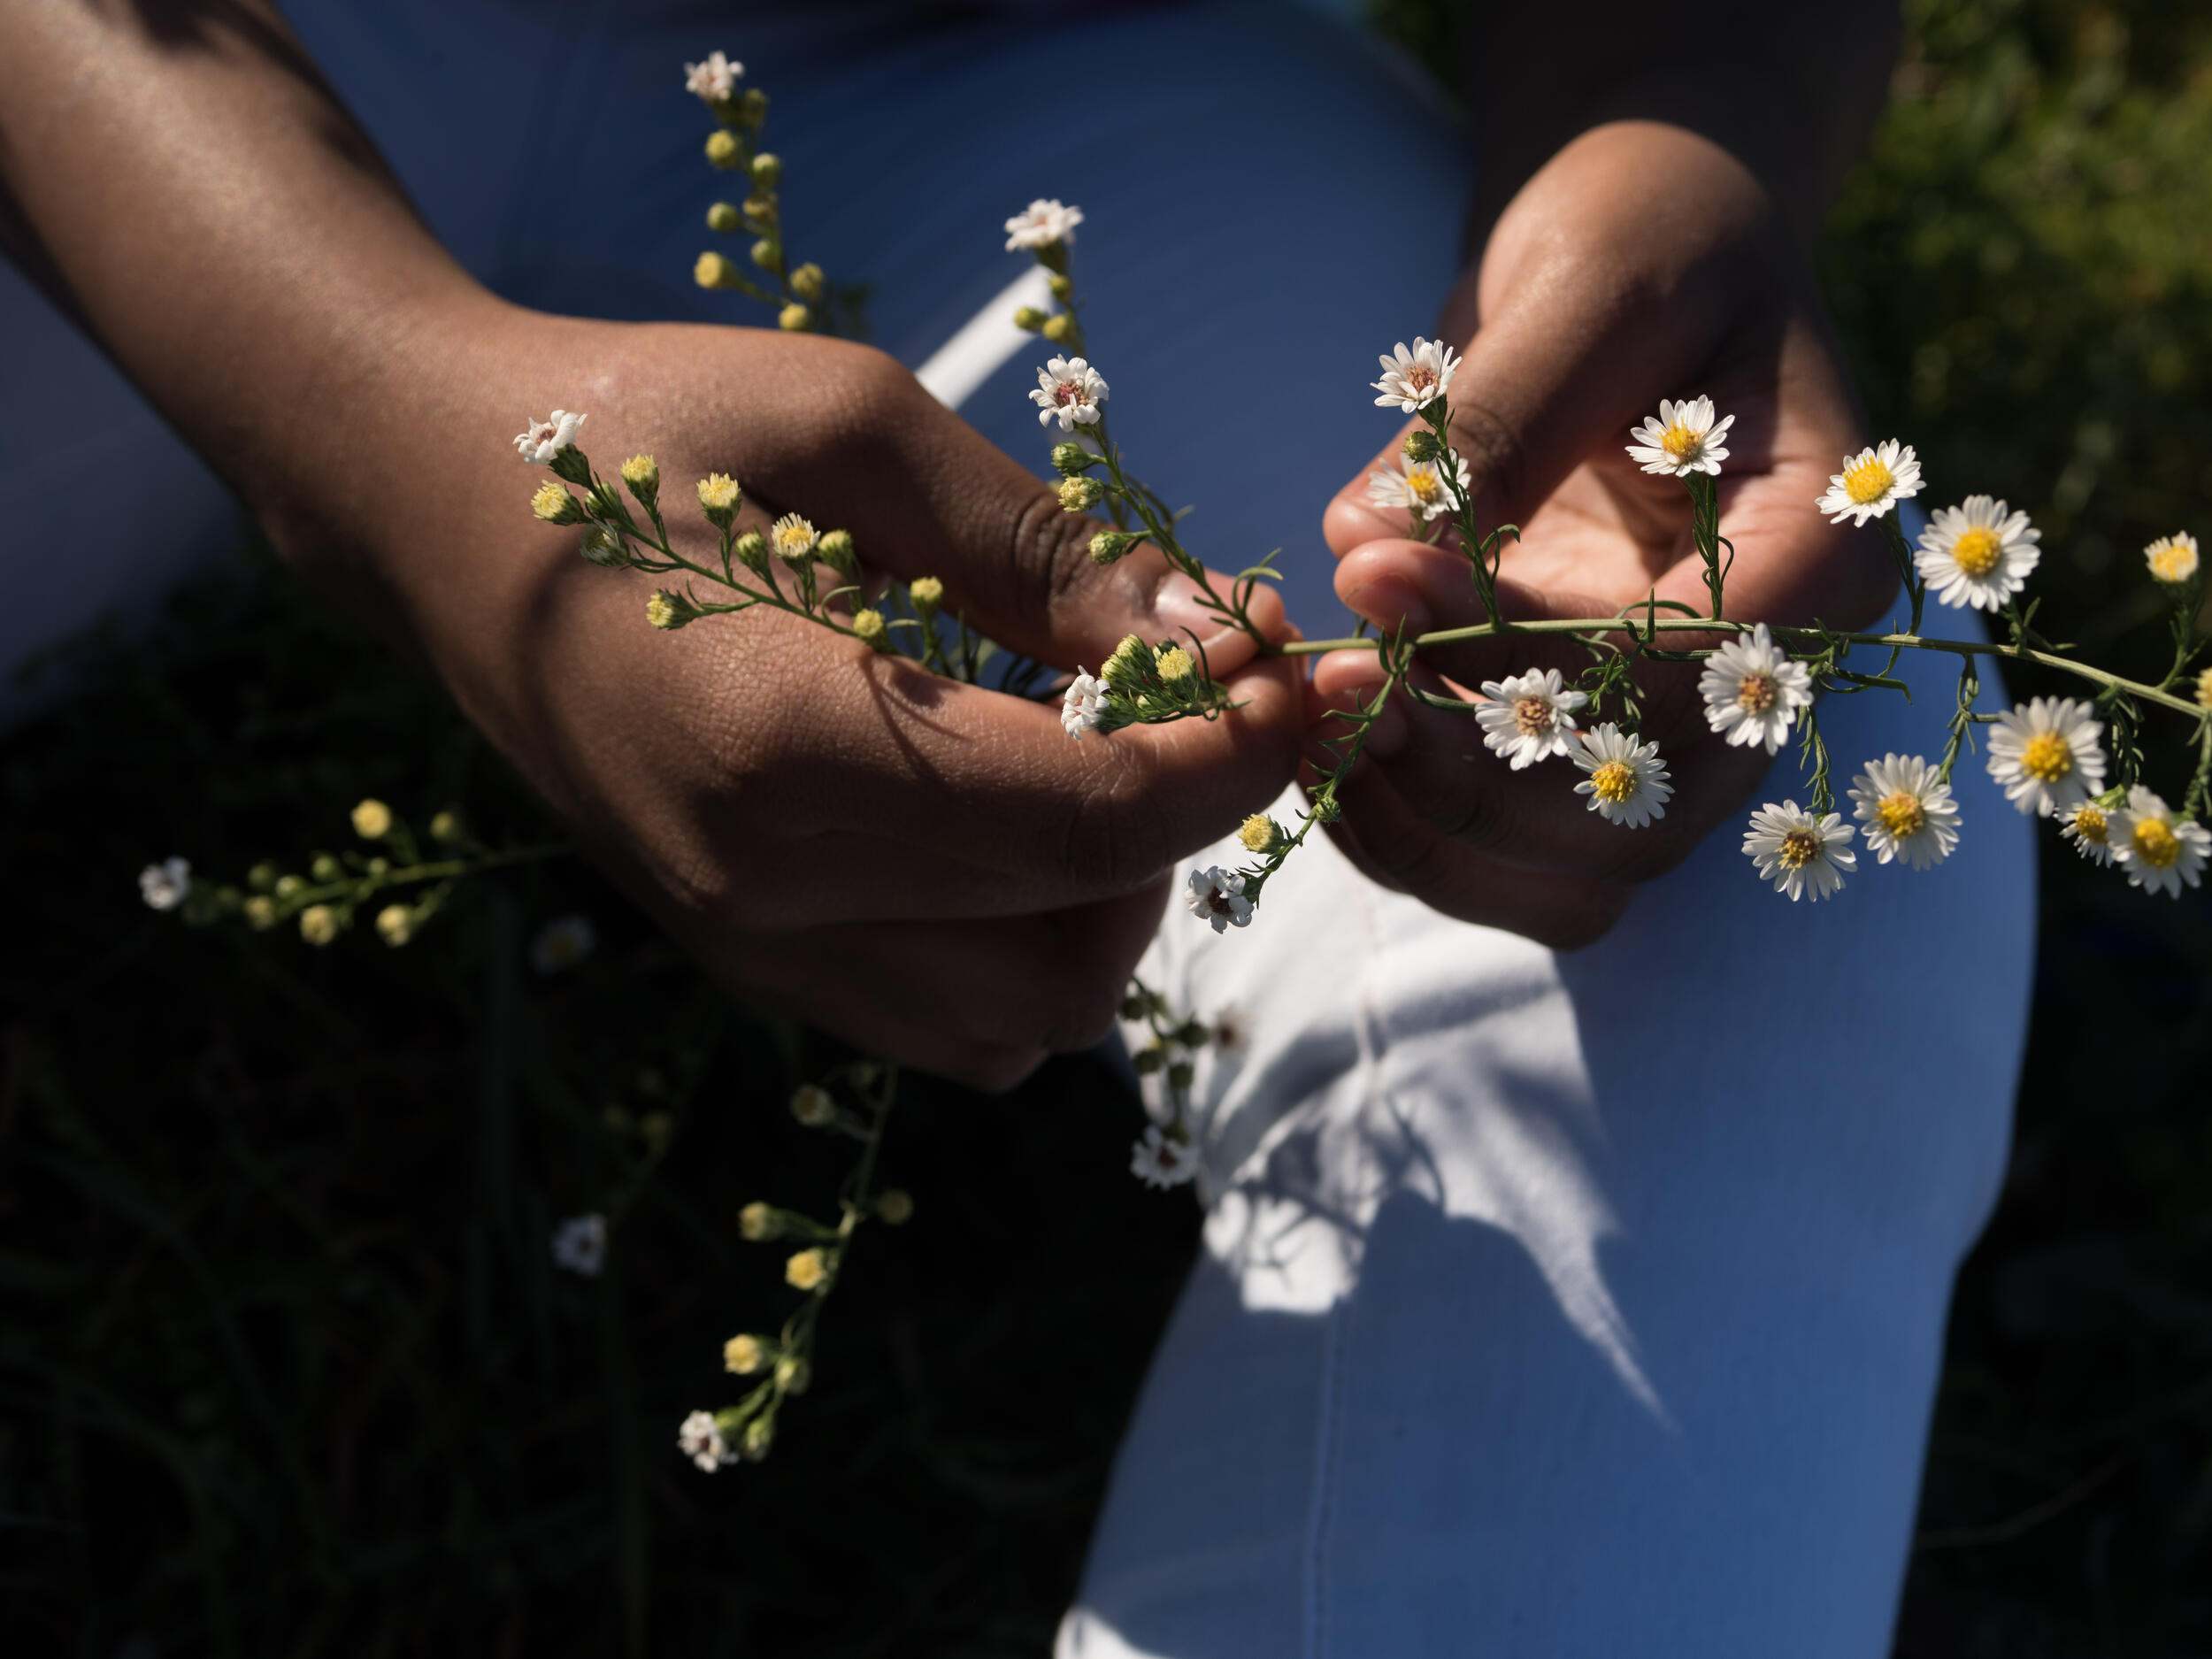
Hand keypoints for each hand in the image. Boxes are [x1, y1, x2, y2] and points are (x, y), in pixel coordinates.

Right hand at [283, 303, 1301, 1085]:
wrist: (430, 505)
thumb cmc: (638, 425)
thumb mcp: (855, 427)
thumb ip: (1047, 551)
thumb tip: (1224, 643)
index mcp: (782, 744)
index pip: (1085, 821)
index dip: (1234, 762)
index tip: (1317, 682)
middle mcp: (761, 888)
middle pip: (1074, 950)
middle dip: (1180, 831)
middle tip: (1184, 703)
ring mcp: (743, 944)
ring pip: (1021, 1025)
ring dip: (1107, 905)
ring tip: (1087, 756)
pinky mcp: (741, 954)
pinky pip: (945, 1021)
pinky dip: (1026, 944)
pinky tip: (1007, 814)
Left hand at [1311, 122, 1898, 946]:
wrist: (1643, 262)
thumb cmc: (1644, 239)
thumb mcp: (1584, 282)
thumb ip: (1494, 420)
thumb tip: (1366, 555)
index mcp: (1817, 556)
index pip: (1678, 679)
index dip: (1520, 656)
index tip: (1381, 582)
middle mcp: (1771, 675)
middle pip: (1630, 820)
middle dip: (1460, 774)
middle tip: (1326, 684)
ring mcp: (1684, 728)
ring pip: (1572, 876)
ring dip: (1426, 829)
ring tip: (1314, 723)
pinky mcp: (1595, 741)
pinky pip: (1515, 854)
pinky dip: (1412, 826)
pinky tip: (1328, 738)